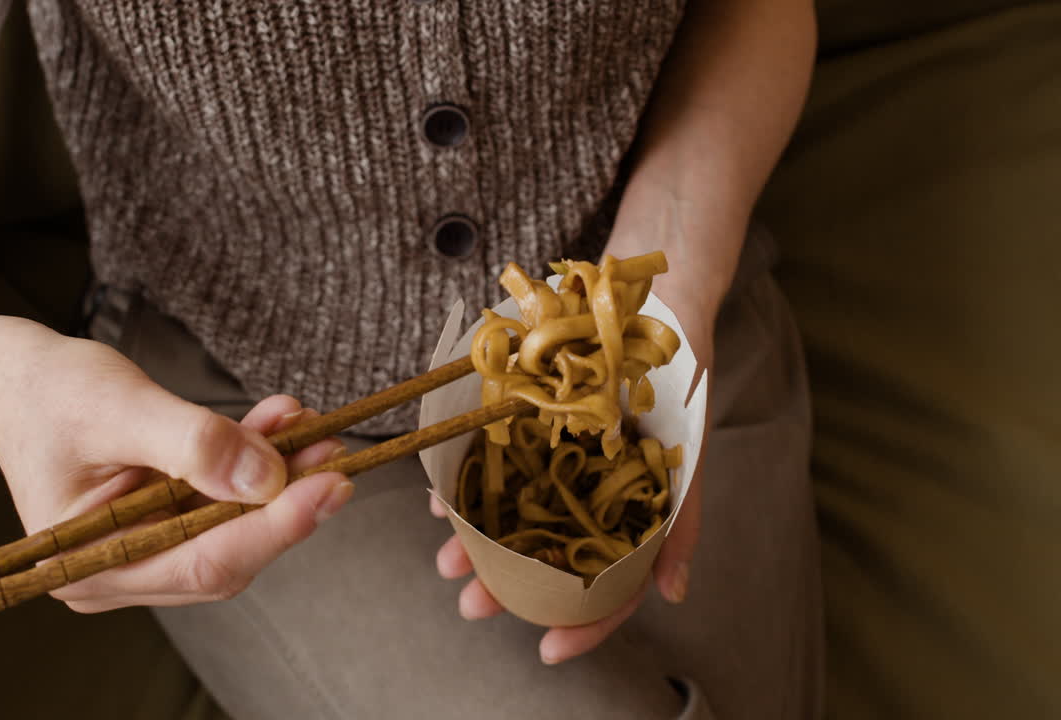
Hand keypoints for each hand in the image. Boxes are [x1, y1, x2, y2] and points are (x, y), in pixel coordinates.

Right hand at [0, 316, 352, 611]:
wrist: (11, 371)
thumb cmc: (45, 388)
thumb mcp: (121, 408)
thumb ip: (194, 446)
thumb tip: (268, 481)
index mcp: (88, 565)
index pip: (202, 563)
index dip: (274, 528)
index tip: (330, 488)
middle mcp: (116, 572)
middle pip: (224, 553)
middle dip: (284, 504)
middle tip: (336, 458)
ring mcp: (139, 549)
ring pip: (229, 524)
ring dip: (276, 479)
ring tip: (315, 432)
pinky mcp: (159, 518)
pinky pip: (219, 497)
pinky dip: (251, 462)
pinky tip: (279, 424)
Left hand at [428, 282, 716, 663]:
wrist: (649, 294)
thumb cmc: (678, 375)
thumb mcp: (688, 451)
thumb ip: (683, 521)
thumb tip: (673, 595)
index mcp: (630, 508)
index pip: (611, 585)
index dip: (584, 624)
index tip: (548, 652)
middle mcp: (589, 490)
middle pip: (548, 555)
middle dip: (508, 587)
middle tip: (471, 605)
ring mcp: (553, 458)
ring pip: (511, 514)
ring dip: (477, 541)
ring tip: (445, 557)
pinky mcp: (522, 423)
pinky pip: (490, 462)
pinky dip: (467, 483)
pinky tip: (440, 498)